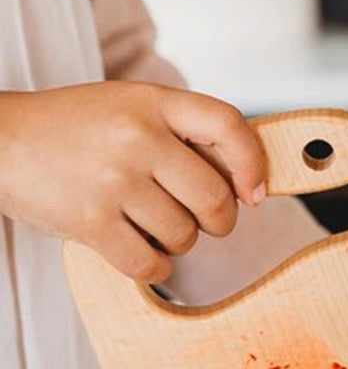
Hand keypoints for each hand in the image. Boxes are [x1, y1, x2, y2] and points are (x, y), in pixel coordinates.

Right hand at [0, 82, 265, 281]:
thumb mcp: (130, 106)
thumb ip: (182, 131)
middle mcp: (137, 137)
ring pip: (184, 235)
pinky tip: (141, 250)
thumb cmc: (73, 128)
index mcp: (152, 101)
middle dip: (218, 221)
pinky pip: (150, 264)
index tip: (254, 193)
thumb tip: (245, 182)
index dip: (253, 164)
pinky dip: (155, 266)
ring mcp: (113, 180)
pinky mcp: (90, 222)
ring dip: (178, 241)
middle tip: (202, 220)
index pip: (228, 126)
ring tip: (150, 224)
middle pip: (215, 198)